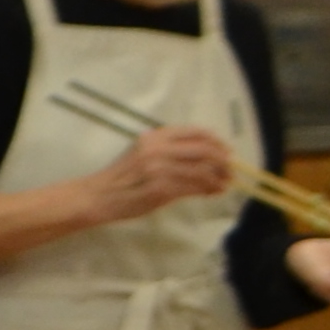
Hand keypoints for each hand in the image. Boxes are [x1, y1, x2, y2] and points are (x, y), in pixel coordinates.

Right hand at [77, 126, 236, 225]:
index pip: (196, 133)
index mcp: (155, 136)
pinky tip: (212, 192)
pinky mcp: (161, 189)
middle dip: (224, 161)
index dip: (217, 142)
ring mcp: (159, 169)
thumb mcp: (143, 153)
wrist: (98, 196)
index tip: (227, 152)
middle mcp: (158, 148)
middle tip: (231, 170)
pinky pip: (193, 188)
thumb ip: (169, 151)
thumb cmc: (121, 176)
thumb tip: (205, 156)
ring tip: (225, 184)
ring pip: (202, 171)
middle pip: (204, 150)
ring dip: (219, 178)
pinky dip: (208, 190)